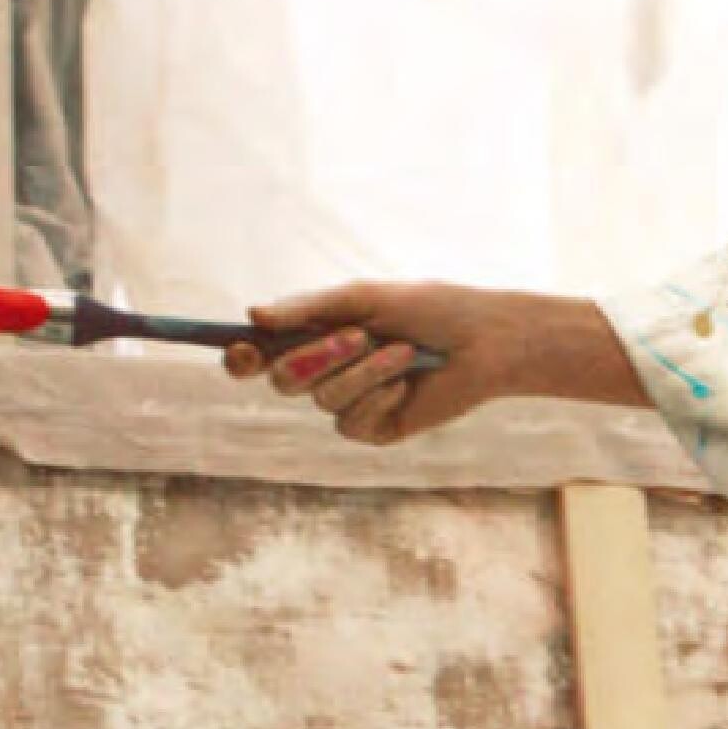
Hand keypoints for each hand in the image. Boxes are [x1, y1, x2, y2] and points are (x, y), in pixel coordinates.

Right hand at [235, 282, 610, 444]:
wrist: (486, 341)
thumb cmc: (429, 310)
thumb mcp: (364, 299)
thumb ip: (309, 310)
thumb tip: (252, 316)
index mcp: (315, 337)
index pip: (261, 354)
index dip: (242, 357)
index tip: (242, 351)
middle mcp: (325, 372)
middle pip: (282, 380)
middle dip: (315, 358)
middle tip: (356, 335)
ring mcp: (349, 403)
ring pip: (322, 399)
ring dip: (363, 371)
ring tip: (405, 351)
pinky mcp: (375, 429)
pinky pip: (351, 422)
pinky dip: (380, 397)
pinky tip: (408, 385)